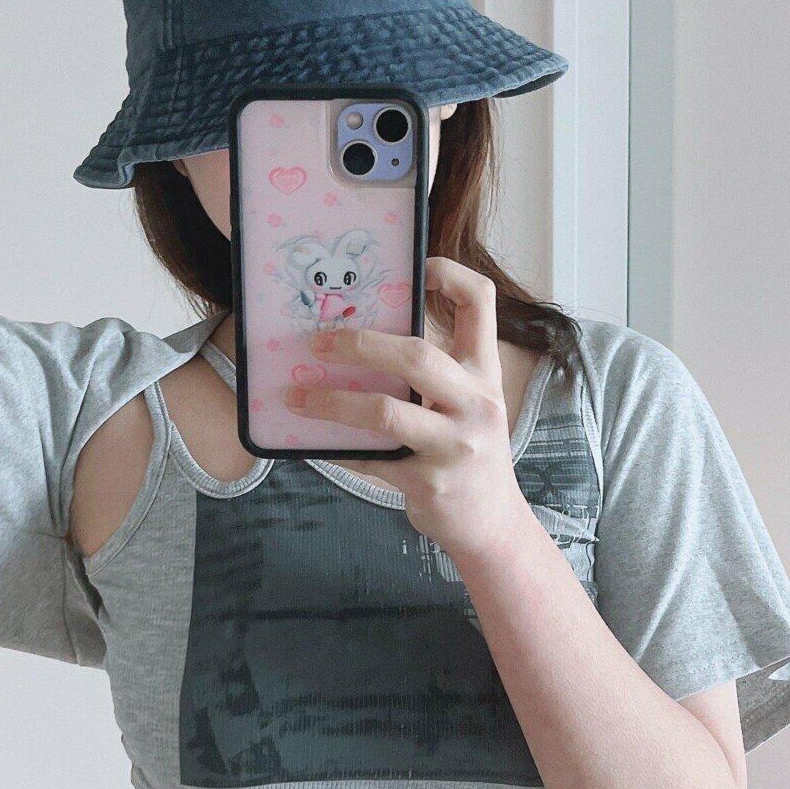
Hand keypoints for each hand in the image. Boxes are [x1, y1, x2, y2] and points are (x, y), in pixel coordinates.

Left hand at [284, 256, 536, 562]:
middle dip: (359, 343)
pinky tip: (318, 444)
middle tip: (317, 343)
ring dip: (331, 402)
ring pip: (384, 411)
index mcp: (484, 372)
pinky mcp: (428, 482)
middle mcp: (476, 403)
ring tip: (298, 398)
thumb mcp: (468, 404)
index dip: (448, 273)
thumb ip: (436, 374)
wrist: (492, 524)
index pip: (480, 303)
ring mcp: (455, 445)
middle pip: (416, 355)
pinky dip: (339, 450)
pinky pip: (371, 458)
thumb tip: (362, 341)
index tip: (416, 265)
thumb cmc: (469, 453)